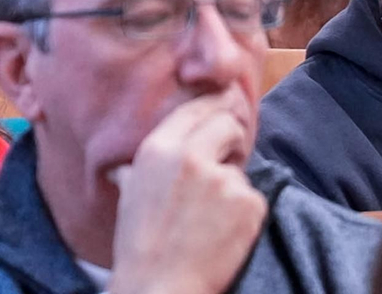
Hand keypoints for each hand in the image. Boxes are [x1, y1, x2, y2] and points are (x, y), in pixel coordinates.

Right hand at [105, 95, 266, 293]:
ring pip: (238, 168)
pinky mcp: (247, 203)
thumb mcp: (131, 193)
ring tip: (210, 217)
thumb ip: (139, 168)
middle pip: (226, 123)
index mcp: (156, 148)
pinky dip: (244, 214)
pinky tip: (223, 233)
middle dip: (229, 138)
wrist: (159, 286)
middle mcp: (189, 156)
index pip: (194, 108)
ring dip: (232, 186)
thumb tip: (129, 163)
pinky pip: (253, 197)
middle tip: (225, 160)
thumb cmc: (140, 244)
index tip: (224, 106)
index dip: (212, 107)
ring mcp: (221, 179)